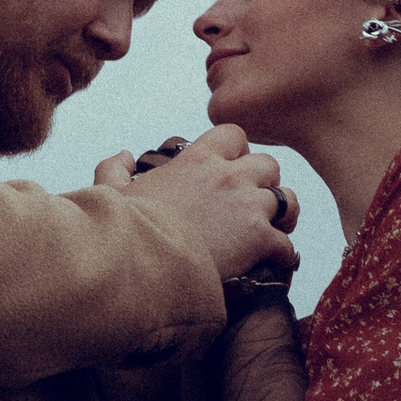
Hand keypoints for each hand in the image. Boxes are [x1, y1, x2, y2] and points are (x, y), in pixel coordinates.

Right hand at [109, 123, 296, 279]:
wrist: (144, 264)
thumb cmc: (127, 229)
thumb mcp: (112, 192)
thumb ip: (115, 168)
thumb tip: (124, 156)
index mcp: (196, 160)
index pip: (233, 135)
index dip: (237, 151)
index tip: (230, 169)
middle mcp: (227, 176)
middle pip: (270, 164)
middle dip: (265, 182)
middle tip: (252, 202)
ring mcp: (247, 206)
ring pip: (288, 200)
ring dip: (281, 216)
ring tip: (271, 231)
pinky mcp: (260, 239)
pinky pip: (288, 245)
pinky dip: (282, 256)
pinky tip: (270, 265)